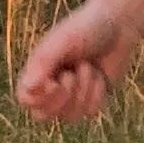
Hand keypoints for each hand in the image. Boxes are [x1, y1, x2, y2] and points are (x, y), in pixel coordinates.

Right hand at [18, 0, 128, 126]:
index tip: (54, 81)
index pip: (25, 98)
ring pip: (70, 117)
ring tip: (88, 66)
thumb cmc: (86, 29)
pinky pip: (90, 112)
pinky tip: (100, 74)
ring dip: (83, 90)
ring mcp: (72, 95)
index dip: (38, 97)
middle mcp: (51, 85)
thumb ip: (43, 63)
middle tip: (71, 75)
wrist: (118, 25)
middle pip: (43, 116)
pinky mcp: (92, 99)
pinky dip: (97, 93)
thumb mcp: (63, 41)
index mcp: (38, 70)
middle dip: (61, 98)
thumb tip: (28, 87)